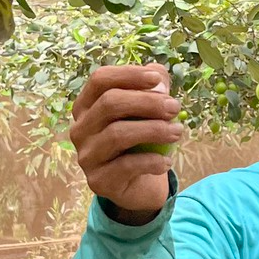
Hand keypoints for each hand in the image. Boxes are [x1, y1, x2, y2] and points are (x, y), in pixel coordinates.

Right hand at [69, 64, 182, 223]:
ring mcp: (86, 156)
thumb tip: (159, 73)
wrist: (138, 185)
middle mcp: (80, 129)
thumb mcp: (148, 112)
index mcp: (86, 105)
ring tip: (178, 132)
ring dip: (154, 130)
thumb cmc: (140, 141)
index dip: (129, 74)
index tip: (158, 79)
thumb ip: (153, 89)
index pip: (100, 80)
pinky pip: (125, 166)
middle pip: (109, 103)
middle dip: (147, 102)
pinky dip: (151, 161)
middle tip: (175, 107)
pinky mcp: (98, 180)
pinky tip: (167, 161)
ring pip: (117, 134)